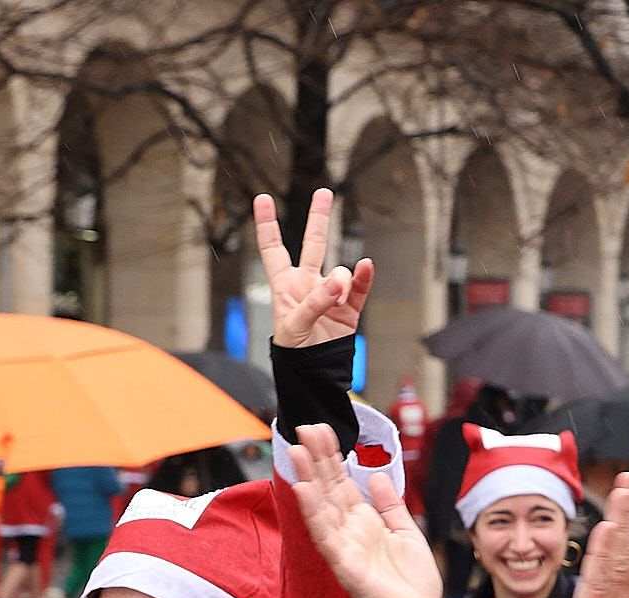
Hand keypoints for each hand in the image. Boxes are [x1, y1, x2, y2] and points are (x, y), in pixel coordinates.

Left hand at [256, 189, 374, 347]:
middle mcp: (307, 283)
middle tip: (325, 192)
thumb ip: (316, 301)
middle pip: (313, 243)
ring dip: (341, 278)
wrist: (315, 373)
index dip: (267, 224)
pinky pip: (359, 288)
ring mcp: (330, 294)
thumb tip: (339, 280)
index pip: (272, 248)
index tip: (263, 198)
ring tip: (338, 295)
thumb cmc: (294, 349)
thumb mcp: (295, 325)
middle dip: (318, 217)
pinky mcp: (350, 308)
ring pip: (339, 270)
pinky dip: (364, 278)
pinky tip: (366, 268)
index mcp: (283, 284)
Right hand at [290, 424, 443, 597]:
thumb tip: (379, 477)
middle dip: (317, 458)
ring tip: (296, 451)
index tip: (322, 430)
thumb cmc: (413, 583)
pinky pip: (326, 535)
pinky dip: (314, 513)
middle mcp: (349, 531)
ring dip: (308, 478)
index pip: (342, 483)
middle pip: (328, 488)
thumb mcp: (407, 533)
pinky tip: (305, 491)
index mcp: (364, 522)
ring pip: (321, 506)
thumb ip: (391, 506)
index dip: (332, 456)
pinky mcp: (345, 565)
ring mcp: (344, 547)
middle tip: (304, 427)